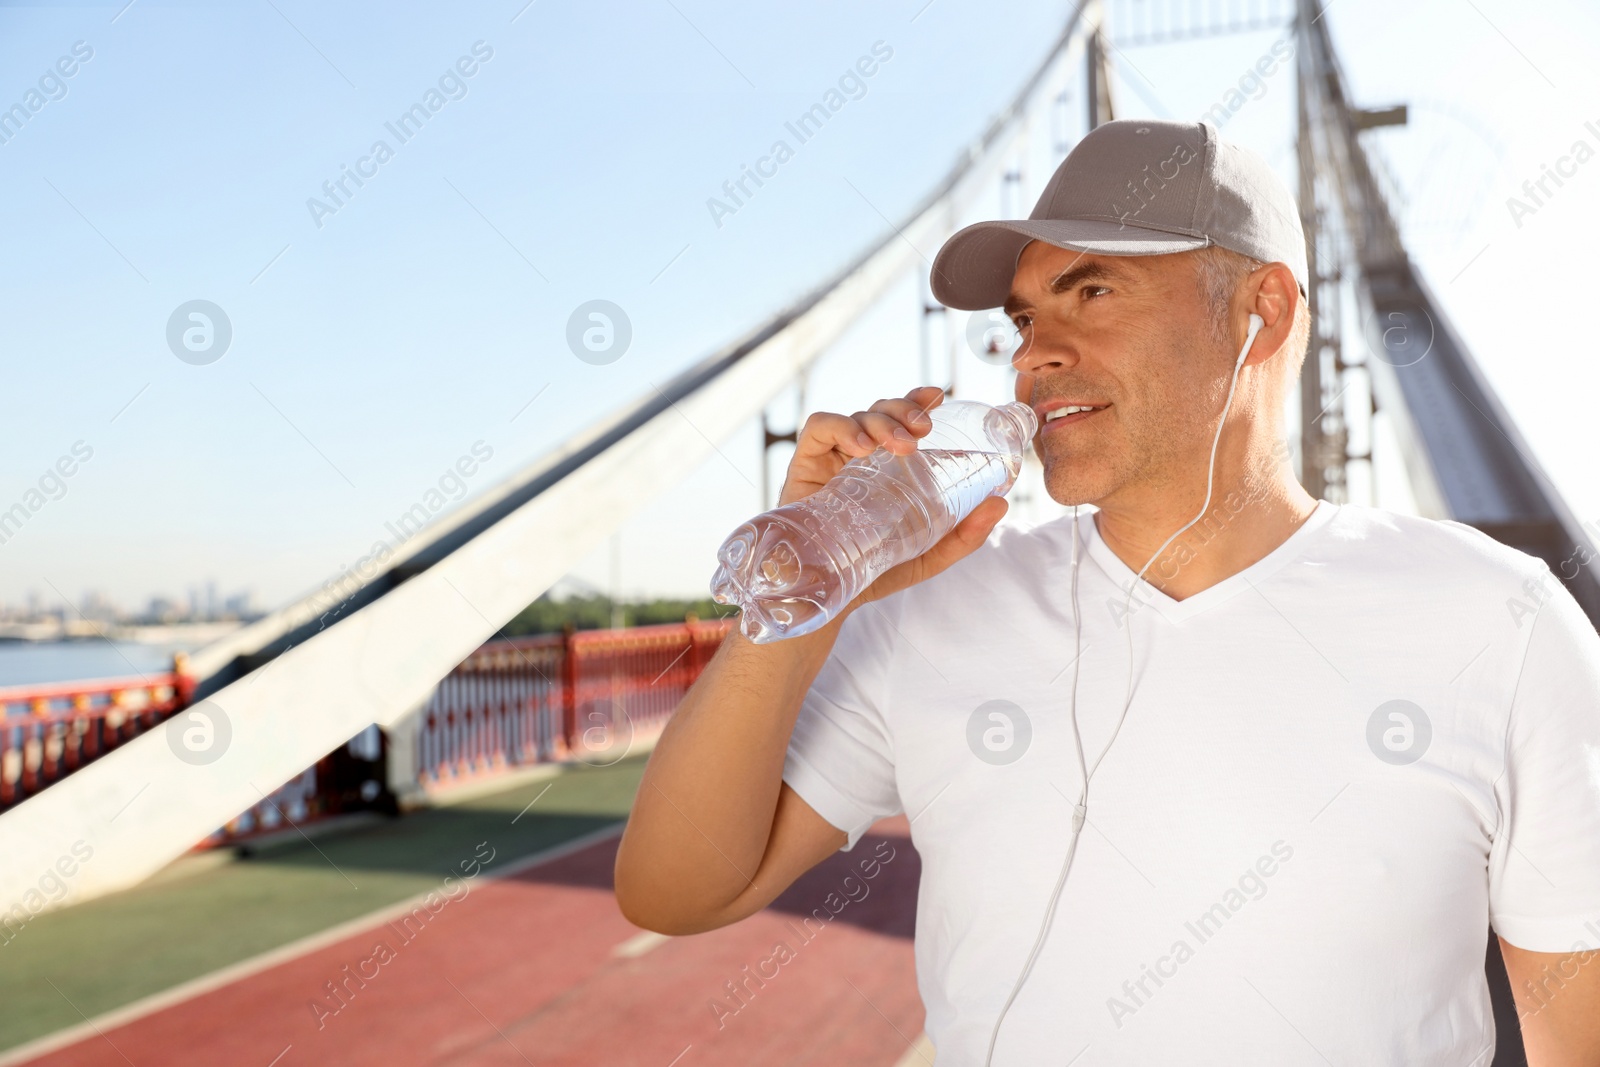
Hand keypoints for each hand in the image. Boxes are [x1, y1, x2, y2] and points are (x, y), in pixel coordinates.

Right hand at [777, 385, 1008, 613]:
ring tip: (900, 444)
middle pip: (880, 411)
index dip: (916, 400)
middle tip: (924, 430)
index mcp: (885, 468)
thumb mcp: (928, 555)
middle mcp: (858, 458)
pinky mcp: (804, 466)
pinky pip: (820, 428)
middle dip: (904, 409)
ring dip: (882, 420)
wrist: (829, 598)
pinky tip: (861, 447)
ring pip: (855, 415)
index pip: (900, 420)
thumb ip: (964, 535)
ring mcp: (831, 460)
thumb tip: (1000, 504)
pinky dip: (842, 427)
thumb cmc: (875, 572)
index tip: (938, 396)